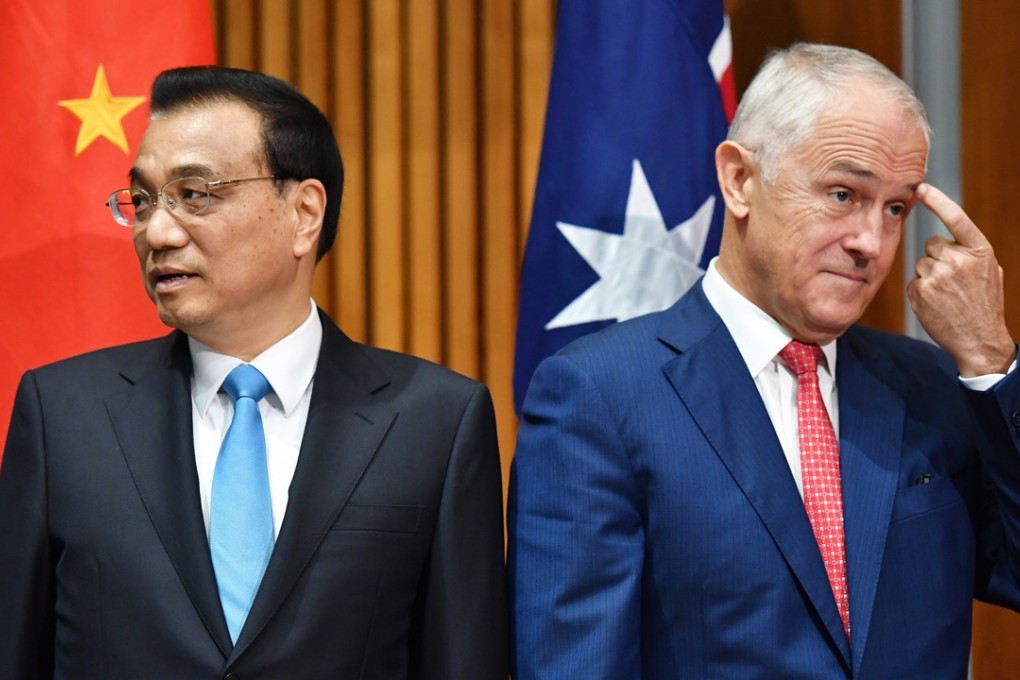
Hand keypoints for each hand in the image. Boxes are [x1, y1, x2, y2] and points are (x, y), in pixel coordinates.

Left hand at [906, 183, 1014, 376]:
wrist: (979, 339)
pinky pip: (913, 281)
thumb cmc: (984, 304)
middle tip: (953, 280)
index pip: (956, 217)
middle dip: (938, 257)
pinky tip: (936, 303)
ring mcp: (937, 274)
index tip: (921, 188)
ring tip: (946, 294)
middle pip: (932, 244)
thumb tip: (950, 242)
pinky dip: (920, 290)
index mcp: (979, 250)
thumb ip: (970, 253)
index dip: (938, 200)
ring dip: (929, 275)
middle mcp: (957, 259)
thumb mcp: (989, 271)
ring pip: (921, 263)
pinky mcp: (919, 290)